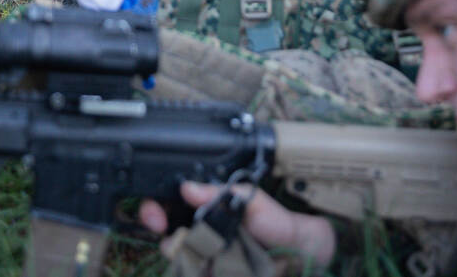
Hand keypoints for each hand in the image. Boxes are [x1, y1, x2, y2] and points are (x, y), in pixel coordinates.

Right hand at [139, 182, 334, 266]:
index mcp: (207, 209)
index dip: (156, 209)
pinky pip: (192, 271)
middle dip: (160, 229)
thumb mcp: (250, 200)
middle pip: (166, 232)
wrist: (301, 255)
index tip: (154, 214)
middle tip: (164, 230)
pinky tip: (208, 267)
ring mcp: (205, 257)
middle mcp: (201, 232)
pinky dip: (193, 268)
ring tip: (199, 250)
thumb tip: (187, 188)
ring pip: (177, 255)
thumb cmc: (278, 224)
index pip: (170, 207)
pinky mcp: (210, 273)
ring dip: (180, 252)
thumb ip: (218, 193)